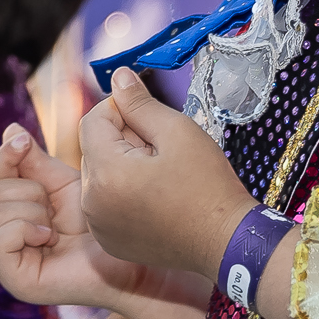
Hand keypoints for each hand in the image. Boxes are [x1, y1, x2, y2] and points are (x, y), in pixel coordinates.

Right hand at [0, 123, 154, 310]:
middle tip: (53, 206)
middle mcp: (3, 238)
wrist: (130, 259)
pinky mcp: (15, 280)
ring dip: (32, 211)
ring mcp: (7, 262)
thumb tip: (11, 129)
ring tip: (56, 227)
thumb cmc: (100, 225)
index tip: (22, 140)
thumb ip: (34, 162)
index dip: (4, 157)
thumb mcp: (63, 185)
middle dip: (27, 190)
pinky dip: (25, 230)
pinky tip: (49, 236)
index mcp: (12, 216)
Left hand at [79, 67, 256, 277]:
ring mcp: (99, 226)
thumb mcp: (177, 131)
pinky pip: (105, 203)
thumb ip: (140, 103)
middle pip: (93, 148)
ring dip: (122, 165)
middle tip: (162, 150)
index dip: (121, 110)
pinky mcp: (110, 241)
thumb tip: (118, 76)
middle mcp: (92, 203)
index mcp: (106, 174)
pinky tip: (156, 196)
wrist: (227, 242)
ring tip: (160, 174)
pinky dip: (123, 193)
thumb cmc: (208, 187)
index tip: (150, 119)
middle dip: (122, 140)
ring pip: (99, 175)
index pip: (92, 120)